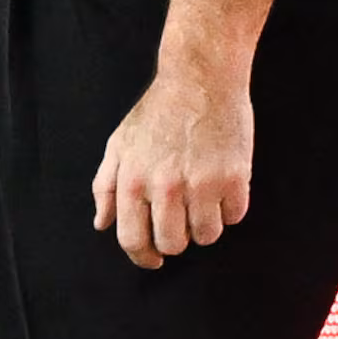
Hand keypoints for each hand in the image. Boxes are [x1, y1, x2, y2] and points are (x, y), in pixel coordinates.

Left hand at [90, 65, 253, 270]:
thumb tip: (102, 224)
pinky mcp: (234, 178)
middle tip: (182, 219)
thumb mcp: (119, 145)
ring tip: (203, 198)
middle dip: (177, 239)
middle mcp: (165, 186)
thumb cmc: (157, 112)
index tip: (153, 259)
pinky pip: (234, 217)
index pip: (133, 239)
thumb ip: (105, 187)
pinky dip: (230, 208)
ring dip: (206, 225)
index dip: (143, 257)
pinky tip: (223, 185)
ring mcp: (201, 183)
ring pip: (206, 236)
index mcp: (133, 180)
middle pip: (172, 244)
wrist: (200, 79)